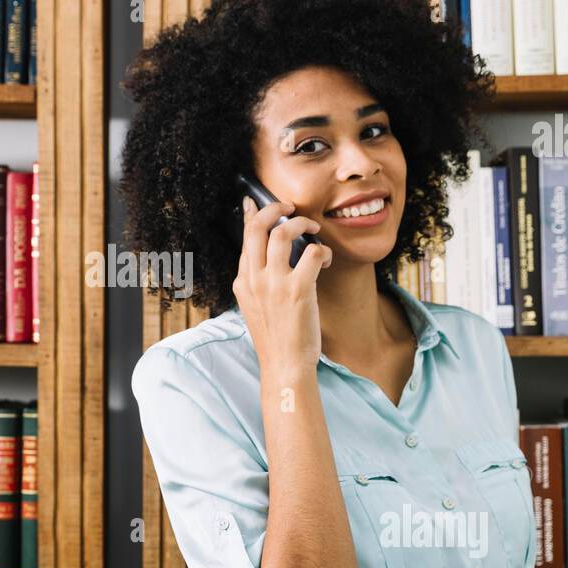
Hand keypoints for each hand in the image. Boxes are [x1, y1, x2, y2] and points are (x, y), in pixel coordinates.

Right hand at [232, 196, 332, 377]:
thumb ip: (256, 281)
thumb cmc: (276, 338)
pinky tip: (325, 260)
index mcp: (242, 281)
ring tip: (313, 229)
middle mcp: (254, 279)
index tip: (255, 202)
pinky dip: (322, 251)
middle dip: (275, 208)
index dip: (252, 214)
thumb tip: (263, 258)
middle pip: (258, 226)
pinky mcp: (298, 290)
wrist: (285, 365)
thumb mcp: (254, 307)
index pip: (244, 237)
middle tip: (290, 207)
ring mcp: (274, 284)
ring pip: (282, 232)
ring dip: (301, 223)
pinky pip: (311, 253)